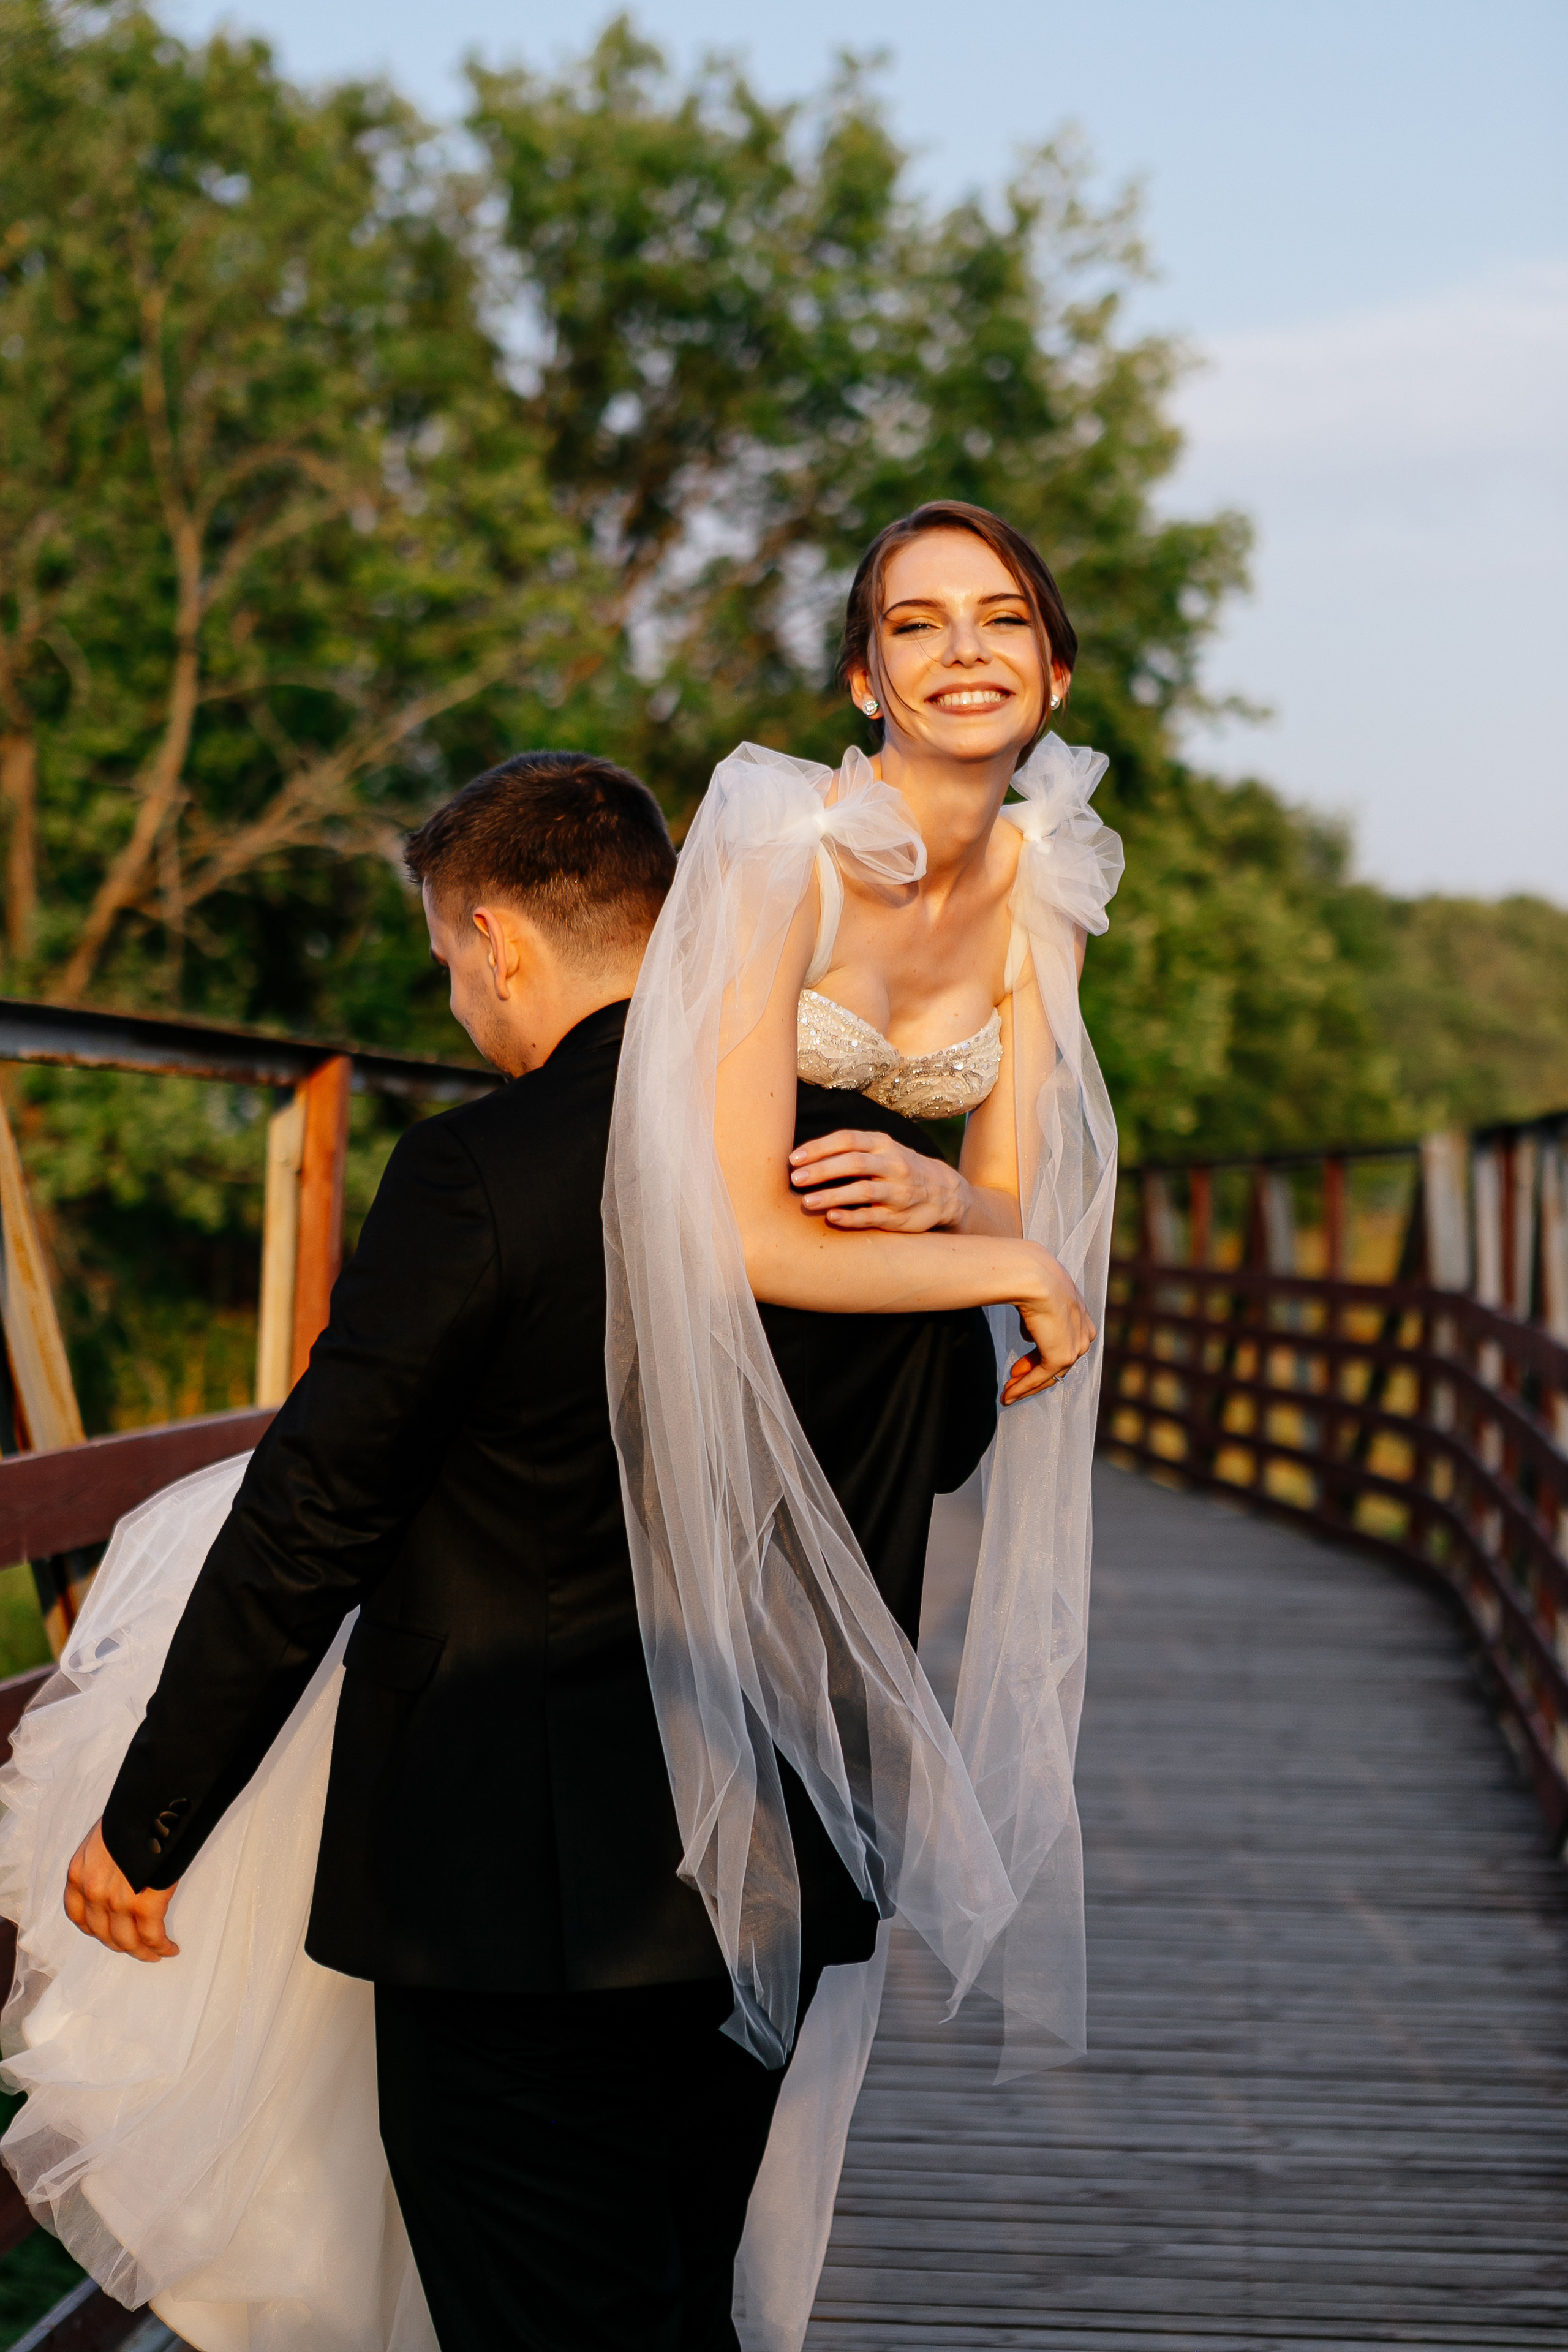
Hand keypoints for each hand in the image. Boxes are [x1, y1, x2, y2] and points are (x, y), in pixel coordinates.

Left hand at [64, 1820, 179, 1961]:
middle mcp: (92, 1892)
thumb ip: (103, 1864)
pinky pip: (152, 1936)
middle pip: (104, 1934)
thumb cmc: (135, 1814)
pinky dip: (162, 1947)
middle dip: (123, 1946)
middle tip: (138, 1949)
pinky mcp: (145, 1903)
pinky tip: (170, 1948)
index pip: (78, 1916)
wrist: (154, 1801)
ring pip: (128, 1941)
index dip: (95, 1931)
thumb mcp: (104, 1838)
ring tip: (157, 1953)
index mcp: (79, 1873)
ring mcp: (117, 1900)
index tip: (109, 1935)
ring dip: (144, 1953)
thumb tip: (120, 1877)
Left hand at [788, 1129, 964, 1232]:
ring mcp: (898, 1191)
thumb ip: (851, 1149)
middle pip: (853, 1163)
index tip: (793, 1158)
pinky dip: (852, 1218)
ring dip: (833, 1196)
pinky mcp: (900, 1217)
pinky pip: (874, 1217)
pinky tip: (832, 1218)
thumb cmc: (898, 1168)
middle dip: (822, 1170)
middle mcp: (892, 1164)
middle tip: (795, 1178)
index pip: (848, 1139)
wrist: (944, 1192)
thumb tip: (803, 1156)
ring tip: (806, 1202)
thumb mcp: (882, 1150)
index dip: (819, 1148)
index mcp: (883, 1144)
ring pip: (863, 1191)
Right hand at [1004, 1249, 1095, 1404]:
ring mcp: (1075, 1347)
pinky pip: (1040, 1377)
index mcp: (1082, 1318)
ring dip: (1026, 1386)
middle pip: (1057, 1364)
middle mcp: (1084, 1334)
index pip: (1061, 1345)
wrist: (1033, 1277)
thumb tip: (1030, 1335)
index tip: (1018, 1368)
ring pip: (1050, 1375)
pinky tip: (1009, 1393)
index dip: (1038, 1358)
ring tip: (1007, 1394)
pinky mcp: (1062, 1357)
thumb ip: (1038, 1321)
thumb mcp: (1039, 1299)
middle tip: (1012, 1383)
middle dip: (1032, 1374)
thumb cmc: (1032, 1279)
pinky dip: (1023, 1387)